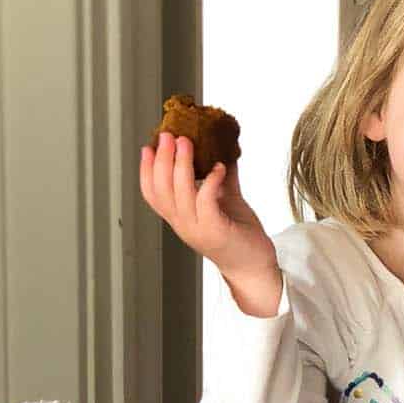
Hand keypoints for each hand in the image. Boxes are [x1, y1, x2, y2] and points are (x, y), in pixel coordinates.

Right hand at [140, 132, 280, 314]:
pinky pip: (205, 202)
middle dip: (162, 159)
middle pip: (161, 189)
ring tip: (188, 142)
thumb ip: (220, 179)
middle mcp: (183, 224)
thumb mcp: (227, 201)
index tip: (149, 147)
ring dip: (181, 164)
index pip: (152, 194)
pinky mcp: (215, 230)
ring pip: (179, 193)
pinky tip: (219, 166)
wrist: (257, 267)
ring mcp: (197, 229)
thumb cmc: (240, 236)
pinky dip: (210, 181)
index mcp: (180, 217)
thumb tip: (223, 149)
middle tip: (169, 135)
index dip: (146, 170)